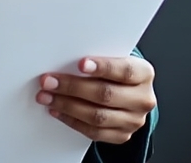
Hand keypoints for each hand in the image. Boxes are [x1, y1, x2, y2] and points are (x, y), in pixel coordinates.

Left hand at [36, 56, 155, 144]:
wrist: (130, 91)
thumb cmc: (116, 69)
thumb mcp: (115, 56)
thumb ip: (98, 55)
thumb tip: (65, 55)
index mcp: (144, 73)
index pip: (124, 71)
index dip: (102, 67)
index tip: (81, 63)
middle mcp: (142, 99)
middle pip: (106, 94)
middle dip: (73, 87)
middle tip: (49, 81)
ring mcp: (133, 120)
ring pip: (98, 116)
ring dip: (67, 106)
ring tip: (47, 96)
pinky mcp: (122, 135)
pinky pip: (95, 132)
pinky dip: (72, 121)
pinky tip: (58, 110)